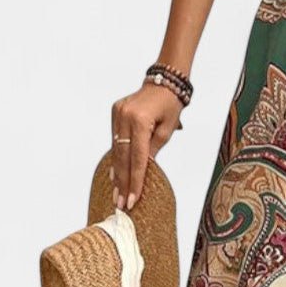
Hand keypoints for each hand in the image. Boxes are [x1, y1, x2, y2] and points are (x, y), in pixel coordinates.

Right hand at [111, 82, 183, 209]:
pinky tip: (115, 175)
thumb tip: (143, 171)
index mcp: (139, 121)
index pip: (137, 158)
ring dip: (117, 173)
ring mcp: (117, 114)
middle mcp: (124, 117)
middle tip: (121, 204)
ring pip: (116, 150)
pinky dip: (117, 158)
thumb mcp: (167, 130)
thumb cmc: (170, 106)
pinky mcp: (115, 113)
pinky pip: (115, 141)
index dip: (135, 181)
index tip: (132, 200)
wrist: (164, 82)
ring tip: (117, 194)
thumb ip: (154, 150)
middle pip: (123, 157)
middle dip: (122, 182)